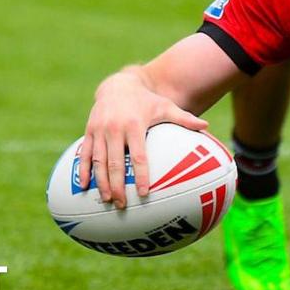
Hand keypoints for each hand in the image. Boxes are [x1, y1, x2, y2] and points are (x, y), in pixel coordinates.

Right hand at [80, 73, 208, 209]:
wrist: (118, 85)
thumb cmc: (146, 100)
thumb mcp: (165, 106)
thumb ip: (184, 118)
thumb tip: (207, 126)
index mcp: (134, 124)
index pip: (138, 155)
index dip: (141, 175)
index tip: (143, 193)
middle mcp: (114, 128)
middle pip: (115, 162)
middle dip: (117, 185)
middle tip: (121, 205)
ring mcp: (99, 130)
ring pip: (98, 160)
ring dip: (101, 182)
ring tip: (107, 199)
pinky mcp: (89, 131)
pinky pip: (85, 153)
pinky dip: (83, 170)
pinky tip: (85, 186)